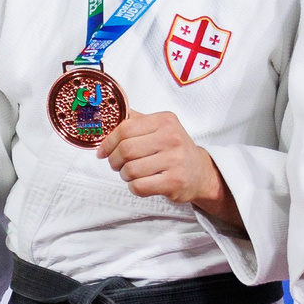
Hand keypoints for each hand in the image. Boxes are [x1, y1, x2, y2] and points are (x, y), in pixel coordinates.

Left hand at [96, 109, 241, 231]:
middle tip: (116, 164)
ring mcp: (175, 160)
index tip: (102, 152)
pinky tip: (141, 183)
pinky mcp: (174, 182)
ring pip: (130, 170)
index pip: (125, 129)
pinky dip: (133, 187)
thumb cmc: (174, 149)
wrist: (200, 172)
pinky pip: (139, 186)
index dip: (108, 142)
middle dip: (114, 160)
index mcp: (165, 120)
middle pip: (126, 150)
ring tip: (131, 174)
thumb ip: (135, 121)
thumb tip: (106, 116)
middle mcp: (172, 138)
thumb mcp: (159, 128)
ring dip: (124, 175)